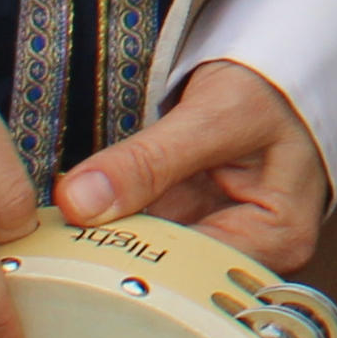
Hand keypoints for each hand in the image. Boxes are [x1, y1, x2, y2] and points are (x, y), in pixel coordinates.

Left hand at [63, 60, 330, 273]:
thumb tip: (80, 202)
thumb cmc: (274, 86)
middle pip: (173, 270)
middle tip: (58, 245)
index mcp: (278, 237)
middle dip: (114, 255)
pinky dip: (112, 220)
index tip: (77, 255)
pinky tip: (79, 218)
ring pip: (150, 251)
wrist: (278, 65)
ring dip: (106, 238)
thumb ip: (148, 159)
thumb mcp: (215, 113)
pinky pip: (145, 229)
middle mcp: (251, 251)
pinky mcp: (192, 221)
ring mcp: (219, 236)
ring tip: (61, 235)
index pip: (197, 272)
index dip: (136, 266)